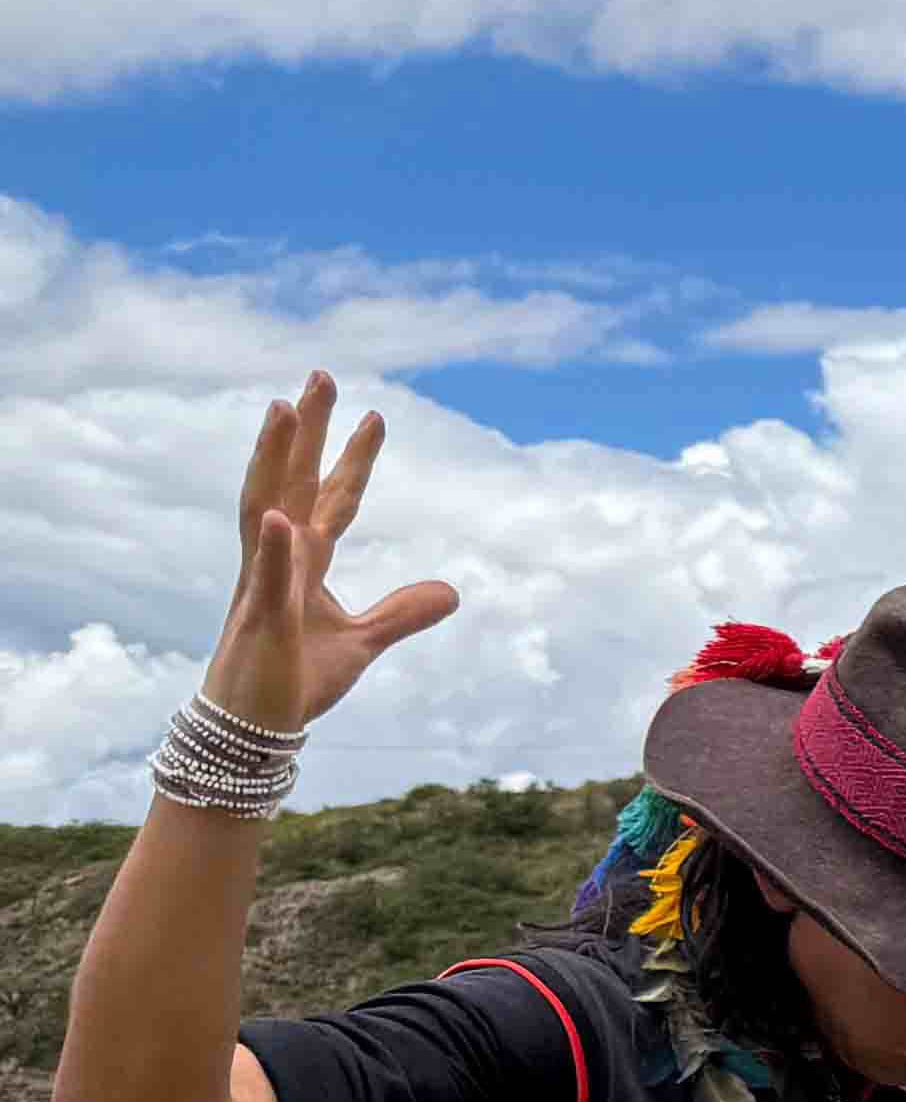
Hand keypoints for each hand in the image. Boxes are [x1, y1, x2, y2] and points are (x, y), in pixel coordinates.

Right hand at [204, 375, 456, 734]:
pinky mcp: (259, 621)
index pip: (333, 498)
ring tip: (284, 409)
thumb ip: (402, 613)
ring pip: (265, 508)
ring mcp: (264, 584)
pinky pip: (265, 579)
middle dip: (309, 430)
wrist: (257, 726)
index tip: (376, 415)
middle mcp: (279, 559)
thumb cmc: (294, 679)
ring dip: (274, 460)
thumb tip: (452, 591)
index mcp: (305, 561)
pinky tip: (281, 516)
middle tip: (322, 375)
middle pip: (293, 481)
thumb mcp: (362, 643)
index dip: (354, 458)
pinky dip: (273, 548)